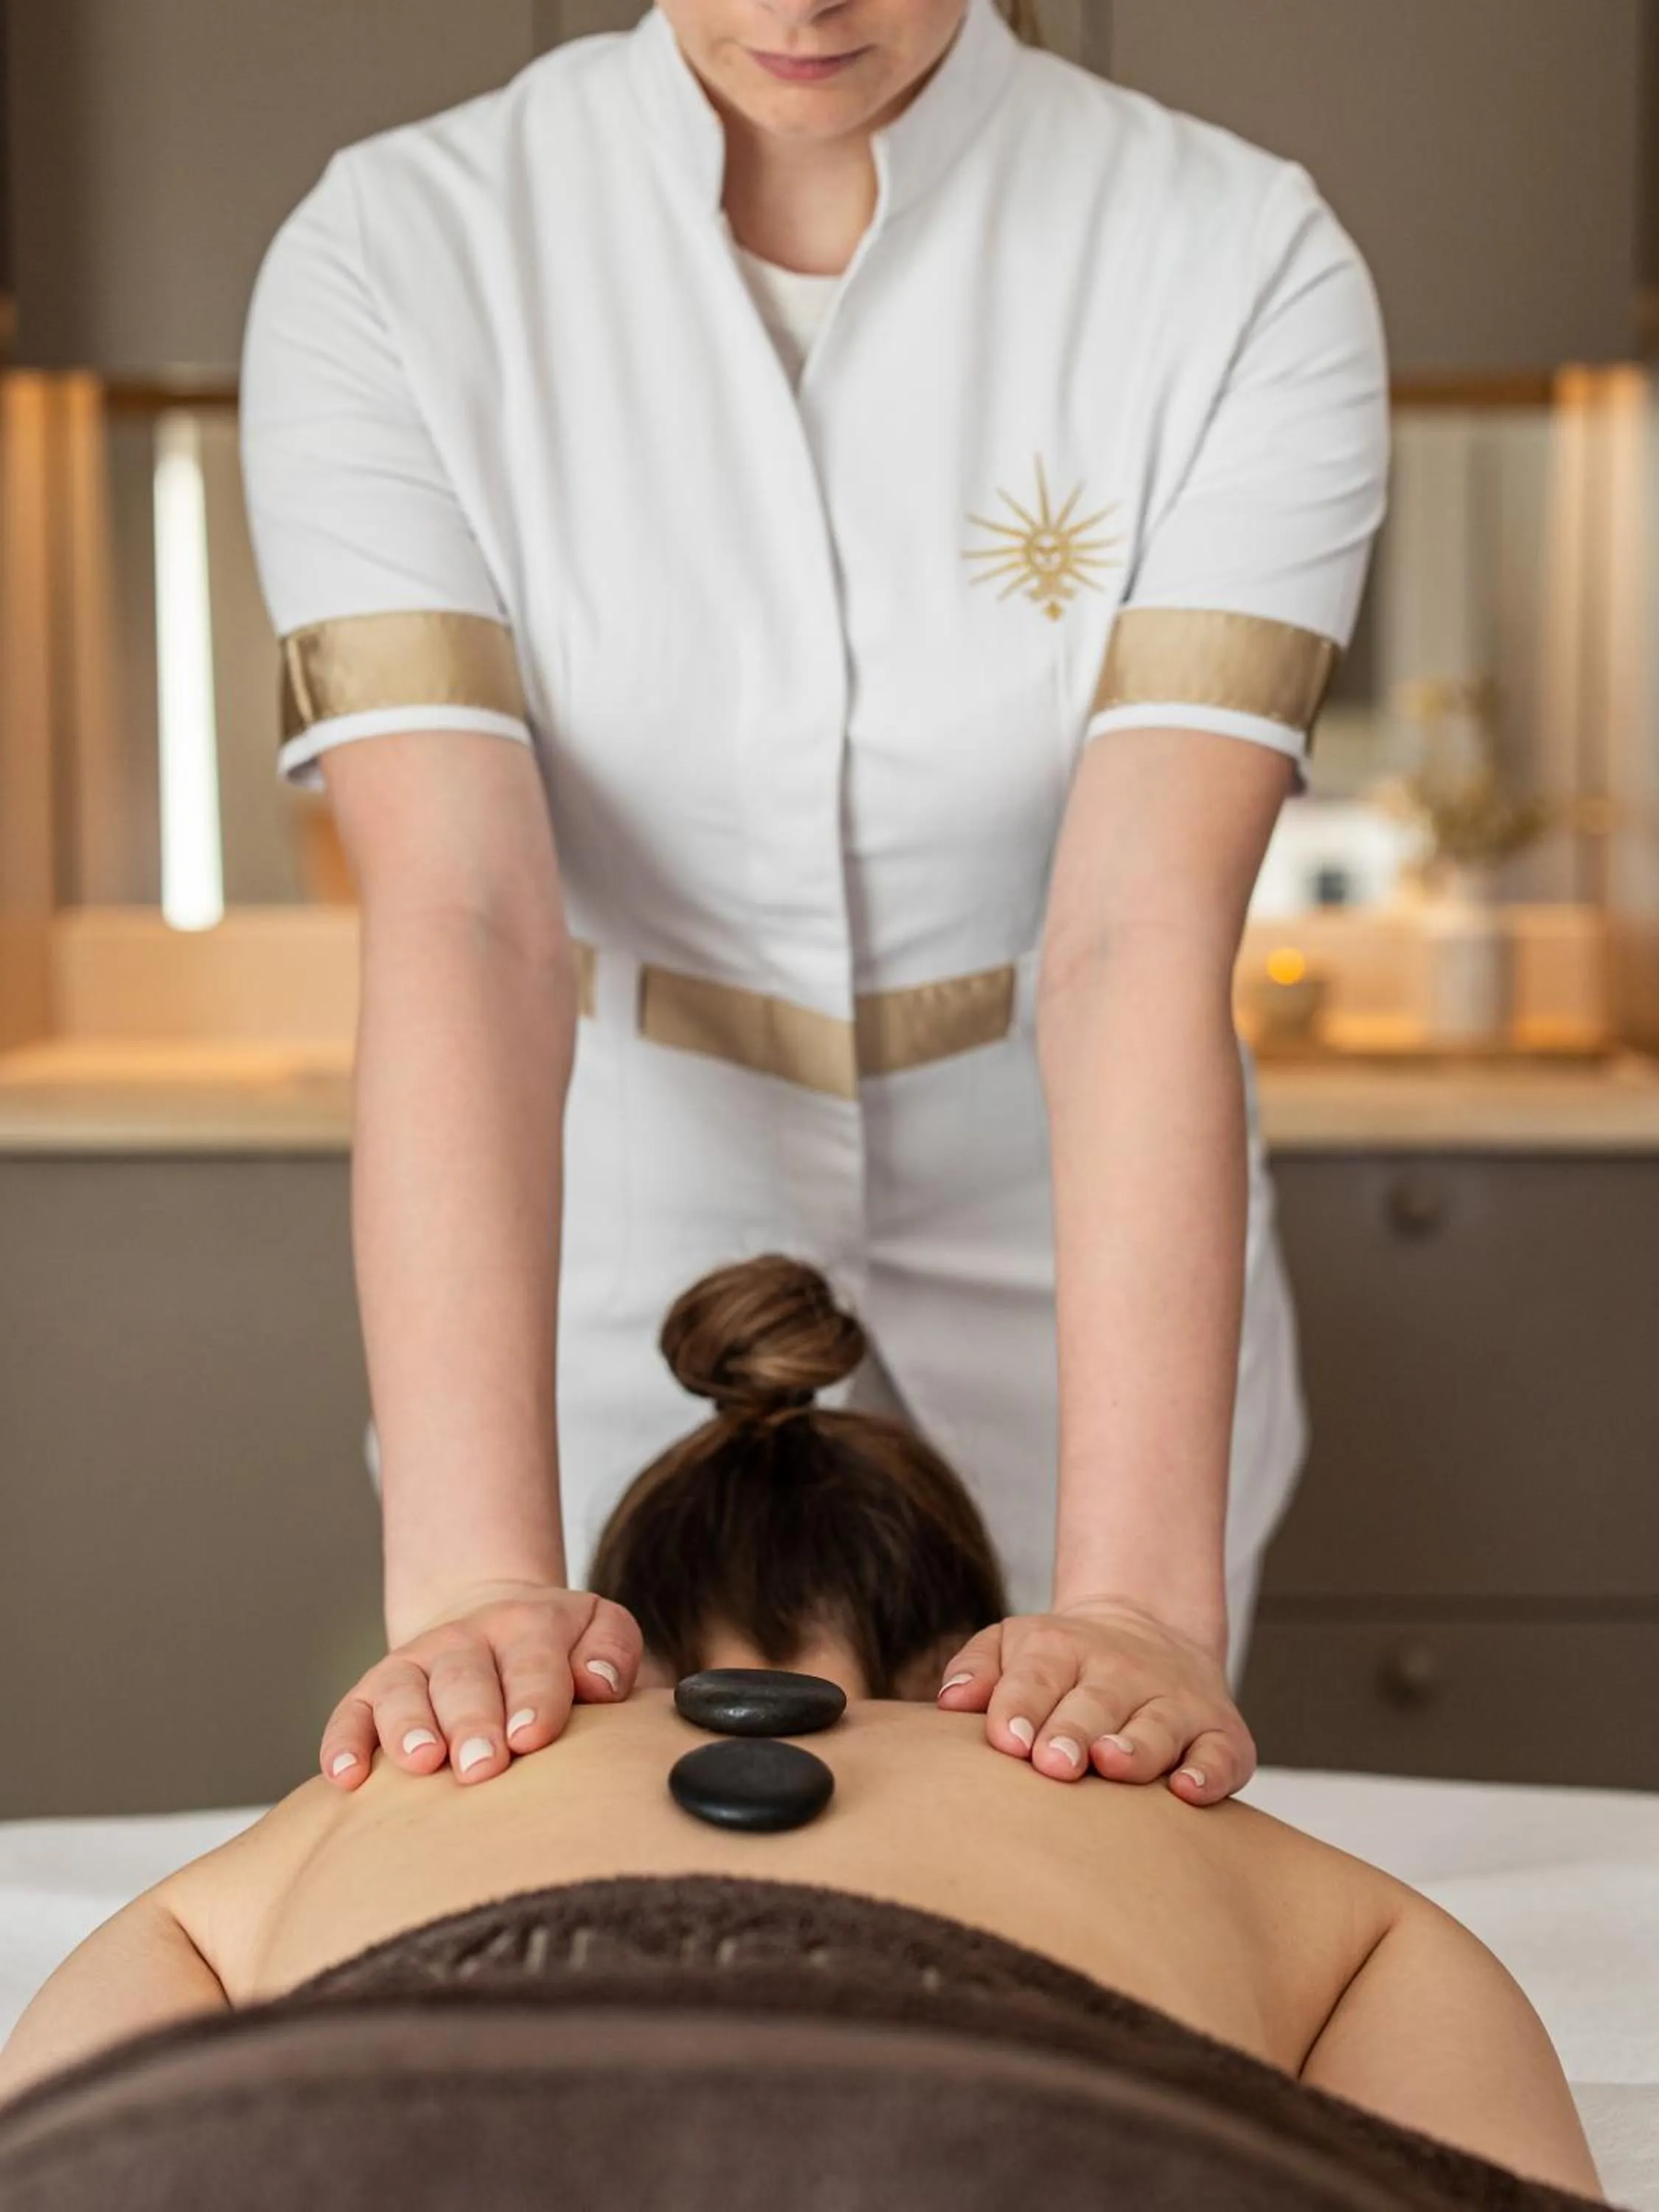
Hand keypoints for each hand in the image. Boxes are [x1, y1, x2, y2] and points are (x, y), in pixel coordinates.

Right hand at [319, 1580, 642, 1789]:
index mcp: (529, 1626)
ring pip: (402, 1692)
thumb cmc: (558, 1650)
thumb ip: (611, 1651)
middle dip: (472, 1721)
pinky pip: (350, 1715)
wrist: (491, 1619)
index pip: (533, 1660)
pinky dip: (344, 1743)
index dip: (534, 1697)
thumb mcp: (599, 1630)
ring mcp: (415, 1664)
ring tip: (422, 1762)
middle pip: (465, 1678)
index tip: (532, 1736)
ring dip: (409, 1727)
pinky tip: (346, 1777)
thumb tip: (600, 1683)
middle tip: (482, 1765)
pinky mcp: (371, 1693)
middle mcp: (466, 1640)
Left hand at [935, 1594, 1254, 1805]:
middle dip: (1073, 1733)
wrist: (1151, 1631)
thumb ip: (978, 1668)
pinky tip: (1188, 1790)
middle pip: (1095, 1703)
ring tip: (1113, 1763)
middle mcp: (1121, 1673)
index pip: (1036, 1676)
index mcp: (1062, 1650)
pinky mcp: (1220, 1733)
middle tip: (1052, 1763)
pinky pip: (1221, 1754)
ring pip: (1157, 1726)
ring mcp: (1173, 1702)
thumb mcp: (1014, 1645)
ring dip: (1136, 1747)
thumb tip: (948, 1701)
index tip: (1007, 1741)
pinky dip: (1210, 1772)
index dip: (1021, 1706)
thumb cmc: (1062, 1663)